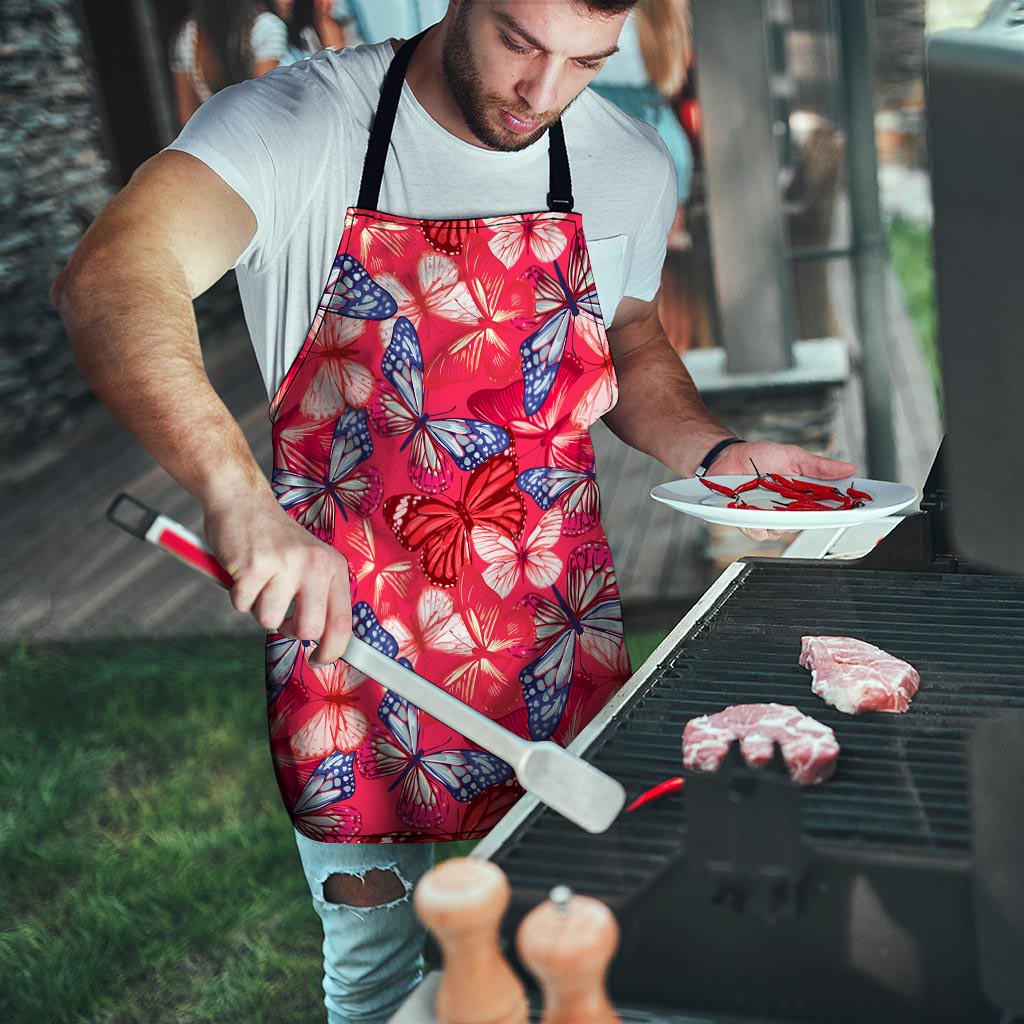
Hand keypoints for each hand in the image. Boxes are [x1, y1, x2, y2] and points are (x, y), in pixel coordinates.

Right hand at [203, 493, 351, 665]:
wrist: (242, 501)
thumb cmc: (275, 541)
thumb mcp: (310, 562)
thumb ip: (319, 597)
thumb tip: (324, 644)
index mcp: (333, 567)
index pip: (342, 622)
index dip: (332, 651)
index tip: (319, 661)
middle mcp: (315, 565)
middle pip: (308, 630)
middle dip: (289, 630)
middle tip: (280, 614)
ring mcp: (285, 564)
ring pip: (269, 620)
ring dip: (258, 607)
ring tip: (259, 580)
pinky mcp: (254, 566)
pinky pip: (242, 605)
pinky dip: (238, 595)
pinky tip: (243, 571)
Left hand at [707, 440, 856, 542]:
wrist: (727, 458)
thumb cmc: (759, 457)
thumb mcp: (793, 456)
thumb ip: (819, 466)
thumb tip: (848, 468)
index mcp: (804, 495)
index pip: (829, 508)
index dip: (843, 511)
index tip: (856, 509)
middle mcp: (790, 510)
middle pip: (808, 523)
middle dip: (809, 516)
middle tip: (804, 502)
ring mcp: (771, 518)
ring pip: (784, 531)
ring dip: (779, 518)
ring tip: (770, 499)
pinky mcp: (751, 523)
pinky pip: (760, 532)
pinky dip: (757, 522)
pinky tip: (752, 508)